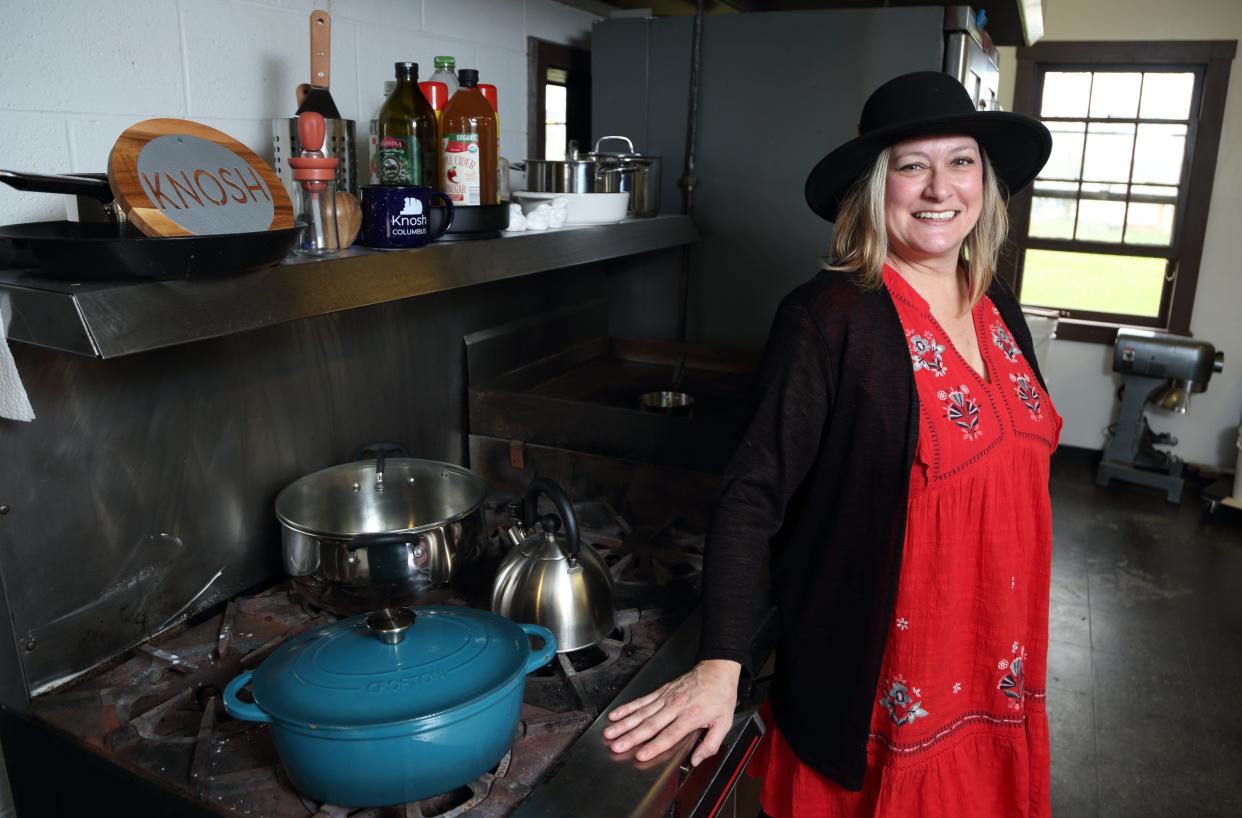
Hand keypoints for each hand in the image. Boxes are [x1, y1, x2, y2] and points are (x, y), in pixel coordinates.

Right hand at [603, 659, 740, 765]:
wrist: (717, 669)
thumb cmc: (720, 695)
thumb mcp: (724, 722)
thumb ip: (710, 744)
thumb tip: (696, 760)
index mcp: (691, 716)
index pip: (669, 735)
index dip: (654, 746)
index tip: (641, 755)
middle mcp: (675, 707)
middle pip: (650, 724)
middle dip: (632, 736)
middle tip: (617, 745)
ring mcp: (666, 698)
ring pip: (641, 712)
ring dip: (624, 723)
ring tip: (610, 732)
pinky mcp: (661, 691)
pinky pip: (642, 700)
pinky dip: (627, 707)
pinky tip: (616, 714)